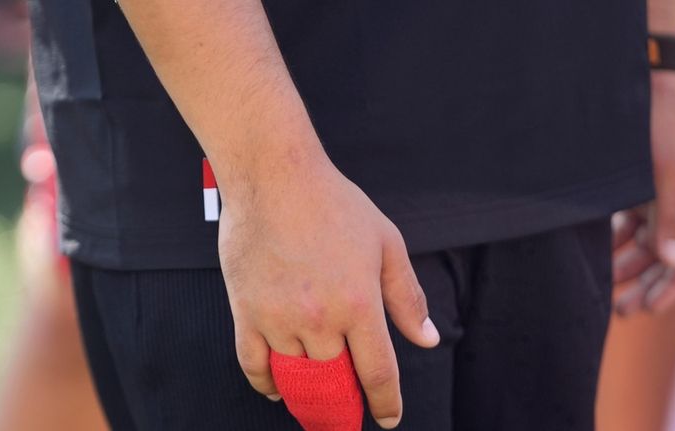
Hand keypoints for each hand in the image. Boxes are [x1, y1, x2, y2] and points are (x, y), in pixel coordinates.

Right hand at [218, 153, 439, 428]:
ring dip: (309, 392)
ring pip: (296, 376)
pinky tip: (278, 387)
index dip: (386, 403)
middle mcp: (320, 318)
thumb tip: (428, 339)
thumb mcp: (387, 244)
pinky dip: (266, 383)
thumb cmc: (334, 204)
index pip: (378, 372)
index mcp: (360, 303)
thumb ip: (407, 296)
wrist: (275, 176)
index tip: (388, 418)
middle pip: (336, 381)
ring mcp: (278, 318)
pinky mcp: (246, 311)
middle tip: (351, 409)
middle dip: (348, 402)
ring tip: (318, 398)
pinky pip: (253, 364)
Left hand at [612, 72, 674, 314]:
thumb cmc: (660, 129)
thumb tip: (672, 263)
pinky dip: (618, 246)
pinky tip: (599, 260)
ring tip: (607, 291)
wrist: (643, 89)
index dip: (673, 288)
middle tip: (622, 312)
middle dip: (648, 287)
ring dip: (629, 270)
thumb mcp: (665, 174)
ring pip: (647, 248)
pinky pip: (631, 229)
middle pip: (668, 260)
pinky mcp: (639, 193)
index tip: (650, 310)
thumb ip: (668, 219)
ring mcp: (661, 201)